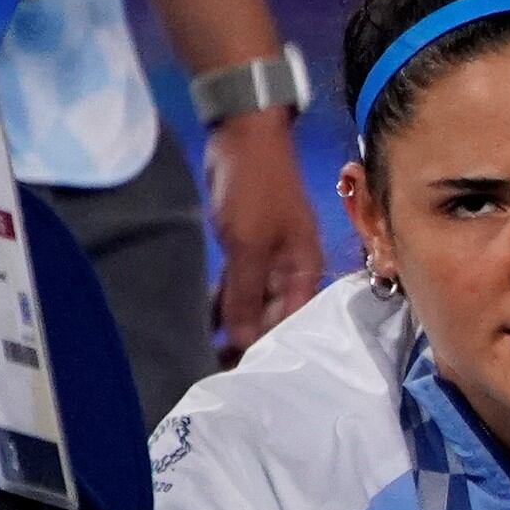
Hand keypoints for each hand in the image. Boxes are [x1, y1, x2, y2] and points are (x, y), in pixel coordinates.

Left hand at [201, 110, 323, 358]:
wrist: (243, 136)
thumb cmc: (255, 189)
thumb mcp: (248, 245)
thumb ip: (246, 294)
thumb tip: (244, 341)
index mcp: (304, 271)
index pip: (292, 323)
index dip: (269, 347)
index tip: (242, 373)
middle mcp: (291, 270)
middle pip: (273, 316)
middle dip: (250, 341)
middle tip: (218, 368)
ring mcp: (268, 259)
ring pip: (253, 302)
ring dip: (233, 324)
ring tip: (207, 352)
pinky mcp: (246, 248)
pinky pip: (236, 285)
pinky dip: (223, 302)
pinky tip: (204, 321)